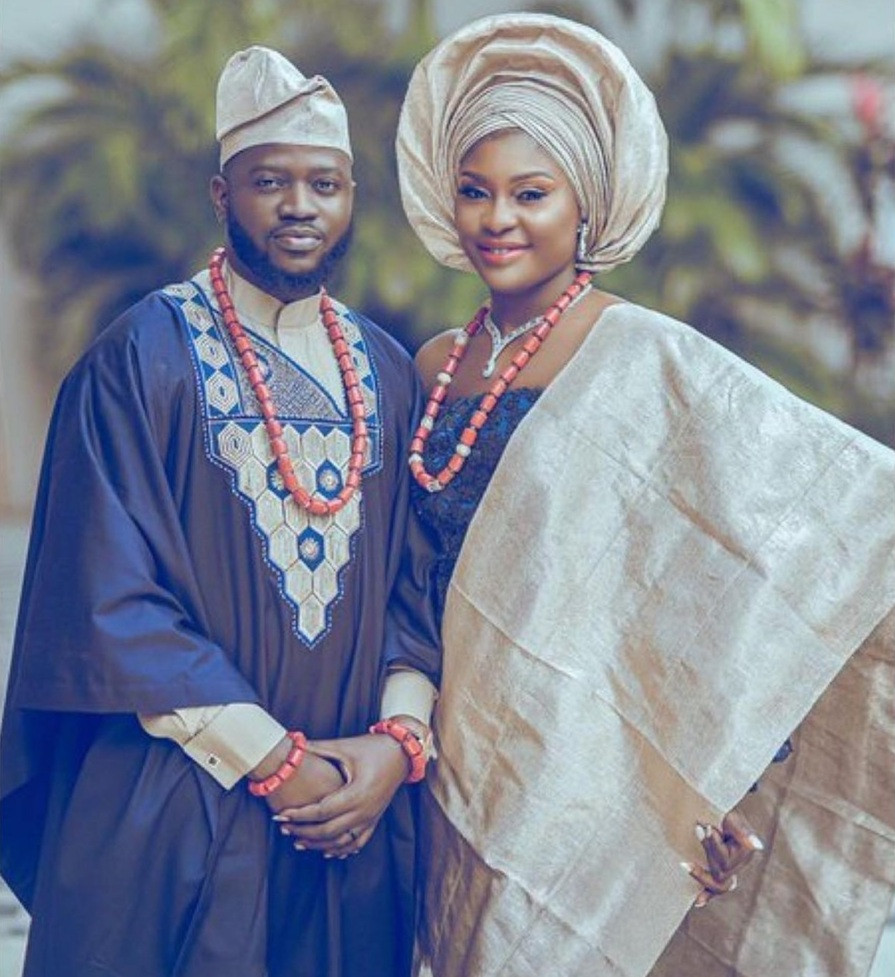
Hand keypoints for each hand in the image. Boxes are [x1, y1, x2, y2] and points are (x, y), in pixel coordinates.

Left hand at [273, 733, 408, 858]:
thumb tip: (294, 745)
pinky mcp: (375, 819)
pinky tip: (326, 851)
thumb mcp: (345, 746)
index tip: (280, 815)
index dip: (299, 815)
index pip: (321, 811)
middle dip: (303, 831)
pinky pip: (357, 842)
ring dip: (318, 845)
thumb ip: (319, 749)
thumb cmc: (373, 747)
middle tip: (283, 828)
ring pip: (341, 842)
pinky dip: (340, 849)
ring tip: (298, 841)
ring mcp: (371, 817)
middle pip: (327, 831)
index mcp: (356, 793)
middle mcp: (364, 810)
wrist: (403, 752)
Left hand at [682, 807, 763, 907]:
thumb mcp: (733, 819)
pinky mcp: (720, 872)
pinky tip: (698, 901)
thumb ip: (743, 832)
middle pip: (721, 872)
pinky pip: (715, 888)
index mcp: (745, 852)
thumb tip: (756, 846)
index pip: (727, 860)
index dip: (714, 845)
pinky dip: (707, 895)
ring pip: (719, 884)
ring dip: (702, 875)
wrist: (719, 810)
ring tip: (685, 865)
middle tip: (698, 829)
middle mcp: (739, 865)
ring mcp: (730, 871)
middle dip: (708, 851)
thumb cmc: (727, 814)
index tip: (706, 827)